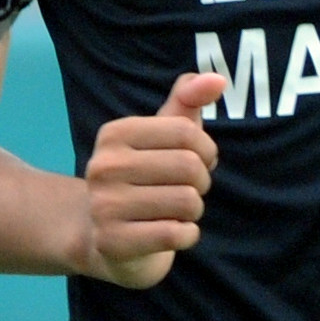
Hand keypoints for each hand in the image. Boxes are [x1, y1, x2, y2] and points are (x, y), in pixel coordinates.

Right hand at [75, 71, 223, 286]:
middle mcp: (102, 167)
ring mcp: (104, 206)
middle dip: (201, 183)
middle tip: (185, 190)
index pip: (187, 133)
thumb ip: (187, 102)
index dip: (205, 150)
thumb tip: (217, 78)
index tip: (195, 161)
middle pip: (190, 167)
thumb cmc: (143, 178)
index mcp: (114, 134)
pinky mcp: (113, 242)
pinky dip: (185, 235)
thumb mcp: (163, 136)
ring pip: (187, 202)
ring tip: (173, 212)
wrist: (104, 237)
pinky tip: (169, 232)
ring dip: (193, 211)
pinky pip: (175, 234)